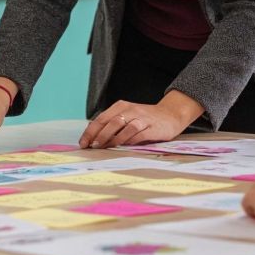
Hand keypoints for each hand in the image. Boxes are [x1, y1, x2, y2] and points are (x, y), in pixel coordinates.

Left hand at [79, 92, 202, 148]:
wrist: (170, 115)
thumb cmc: (145, 118)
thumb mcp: (127, 116)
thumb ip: (112, 124)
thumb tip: (93, 136)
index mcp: (121, 106)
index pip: (101, 118)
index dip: (90, 131)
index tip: (83, 143)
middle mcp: (130, 110)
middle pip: (111, 122)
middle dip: (99, 135)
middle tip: (92, 146)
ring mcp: (141, 118)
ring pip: (123, 127)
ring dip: (112, 139)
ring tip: (104, 148)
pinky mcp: (151, 127)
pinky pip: (137, 134)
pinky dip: (128, 141)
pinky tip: (122, 147)